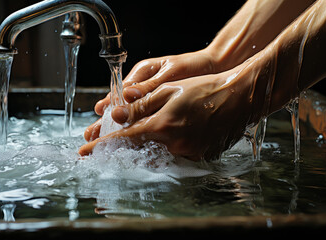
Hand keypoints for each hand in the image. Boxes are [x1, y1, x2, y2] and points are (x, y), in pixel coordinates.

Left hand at [80, 62, 263, 160]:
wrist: (241, 97)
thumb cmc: (206, 88)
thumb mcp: (170, 90)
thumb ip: (142, 105)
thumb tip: (115, 115)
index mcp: (163, 125)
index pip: (125, 139)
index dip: (102, 146)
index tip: (84, 152)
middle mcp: (174, 144)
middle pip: (139, 151)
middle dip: (122, 149)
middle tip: (109, 146)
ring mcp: (189, 154)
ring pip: (157, 155)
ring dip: (144, 150)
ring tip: (140, 141)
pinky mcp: (200, 157)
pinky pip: (175, 157)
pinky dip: (164, 150)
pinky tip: (166, 139)